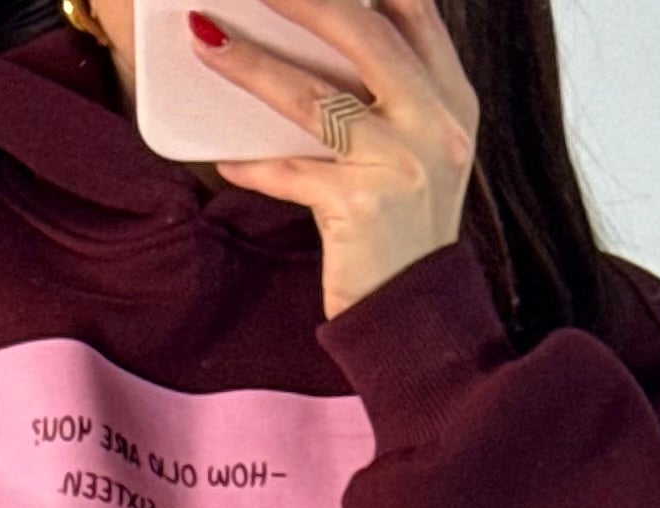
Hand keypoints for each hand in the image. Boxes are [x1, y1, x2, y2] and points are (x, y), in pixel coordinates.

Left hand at [184, 0, 476, 319]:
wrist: (421, 323)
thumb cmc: (404, 235)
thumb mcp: (415, 155)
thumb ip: (386, 100)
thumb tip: (312, 46)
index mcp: (453, 99)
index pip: (414, 8)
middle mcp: (438, 123)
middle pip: (362, 31)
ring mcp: (404, 163)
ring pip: (314, 97)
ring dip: (252, 64)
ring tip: (206, 40)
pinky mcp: (363, 207)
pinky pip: (292, 173)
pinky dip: (254, 165)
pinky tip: (225, 158)